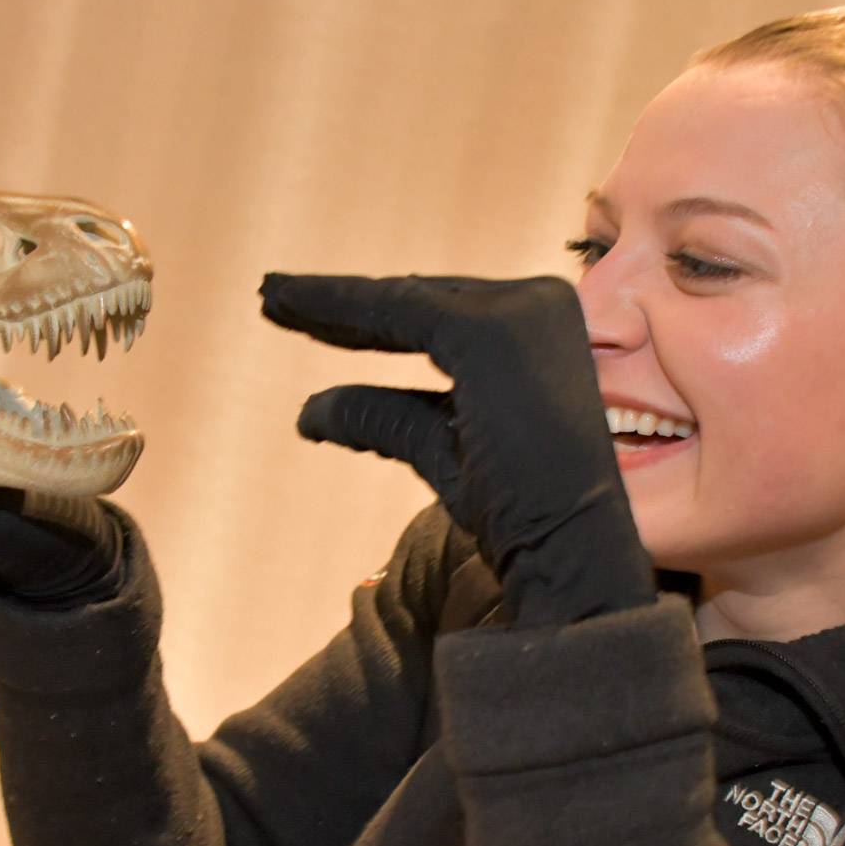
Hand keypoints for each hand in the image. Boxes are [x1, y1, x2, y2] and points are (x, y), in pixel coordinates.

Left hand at [260, 274, 654, 626]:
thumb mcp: (444, 453)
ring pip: (399, 302)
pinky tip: (292, 303)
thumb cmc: (523, 516)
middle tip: (275, 296)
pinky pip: (390, 311)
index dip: (372, 318)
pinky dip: (336, 304)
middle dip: (341, 304)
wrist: (572, 549)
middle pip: (418, 301)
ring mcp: (517, 314)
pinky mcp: (486, 331)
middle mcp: (537, 310)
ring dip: (328, 302)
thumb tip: (310, 411)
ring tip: (272, 297)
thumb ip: (386, 418)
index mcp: (540, 336)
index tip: (313, 318)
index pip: (442, 314)